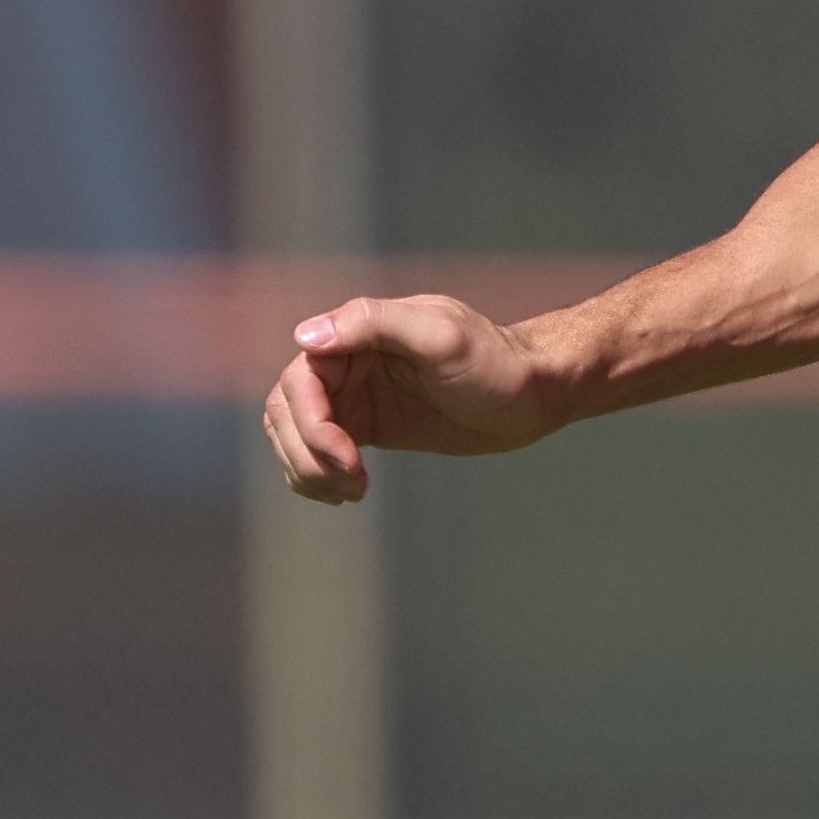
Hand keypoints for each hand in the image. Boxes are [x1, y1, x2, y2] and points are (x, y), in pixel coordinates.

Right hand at [261, 291, 555, 504]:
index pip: (300, 378)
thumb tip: (306, 337)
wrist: (532, 396)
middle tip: (352, 485)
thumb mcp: (443, 336)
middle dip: (307, 453)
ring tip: (351, 493)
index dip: (311, 423)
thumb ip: (374, 323)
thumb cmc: (496, 362)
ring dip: (307, 470)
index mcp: (358, 331)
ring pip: (292, 434)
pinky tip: (347, 494)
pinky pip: (315, 451)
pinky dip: (316, 478)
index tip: (349, 458)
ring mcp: (353, 393)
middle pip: (286, 409)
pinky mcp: (365, 425)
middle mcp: (347, 358)